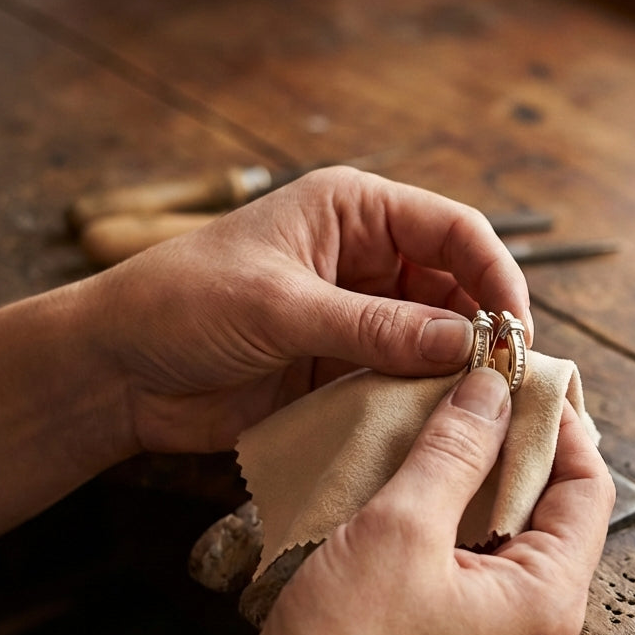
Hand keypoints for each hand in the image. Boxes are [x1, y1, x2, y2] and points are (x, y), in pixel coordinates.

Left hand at [99, 166, 530, 453]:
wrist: (117, 370)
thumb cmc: (181, 304)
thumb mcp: (280, 306)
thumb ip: (374, 326)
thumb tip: (466, 342)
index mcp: (353, 212)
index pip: (453, 230)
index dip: (495, 274)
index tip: (518, 329)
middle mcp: (367, 258)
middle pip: (457, 286)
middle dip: (485, 328)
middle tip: (509, 380)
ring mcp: (359, 314)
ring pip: (437, 336)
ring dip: (458, 368)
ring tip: (482, 406)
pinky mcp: (345, 363)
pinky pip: (403, 376)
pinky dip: (425, 397)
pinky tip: (441, 422)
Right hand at [116, 367, 613, 634]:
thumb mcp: (401, 528)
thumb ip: (455, 451)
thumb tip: (492, 391)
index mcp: (548, 601)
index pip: (589, 490)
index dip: (564, 427)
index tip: (527, 381)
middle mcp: (539, 629)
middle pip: (554, 515)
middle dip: (520, 450)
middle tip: (481, 397)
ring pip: (511, 541)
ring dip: (483, 484)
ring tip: (447, 431)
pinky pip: (476, 569)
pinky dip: (458, 524)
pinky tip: (420, 489)